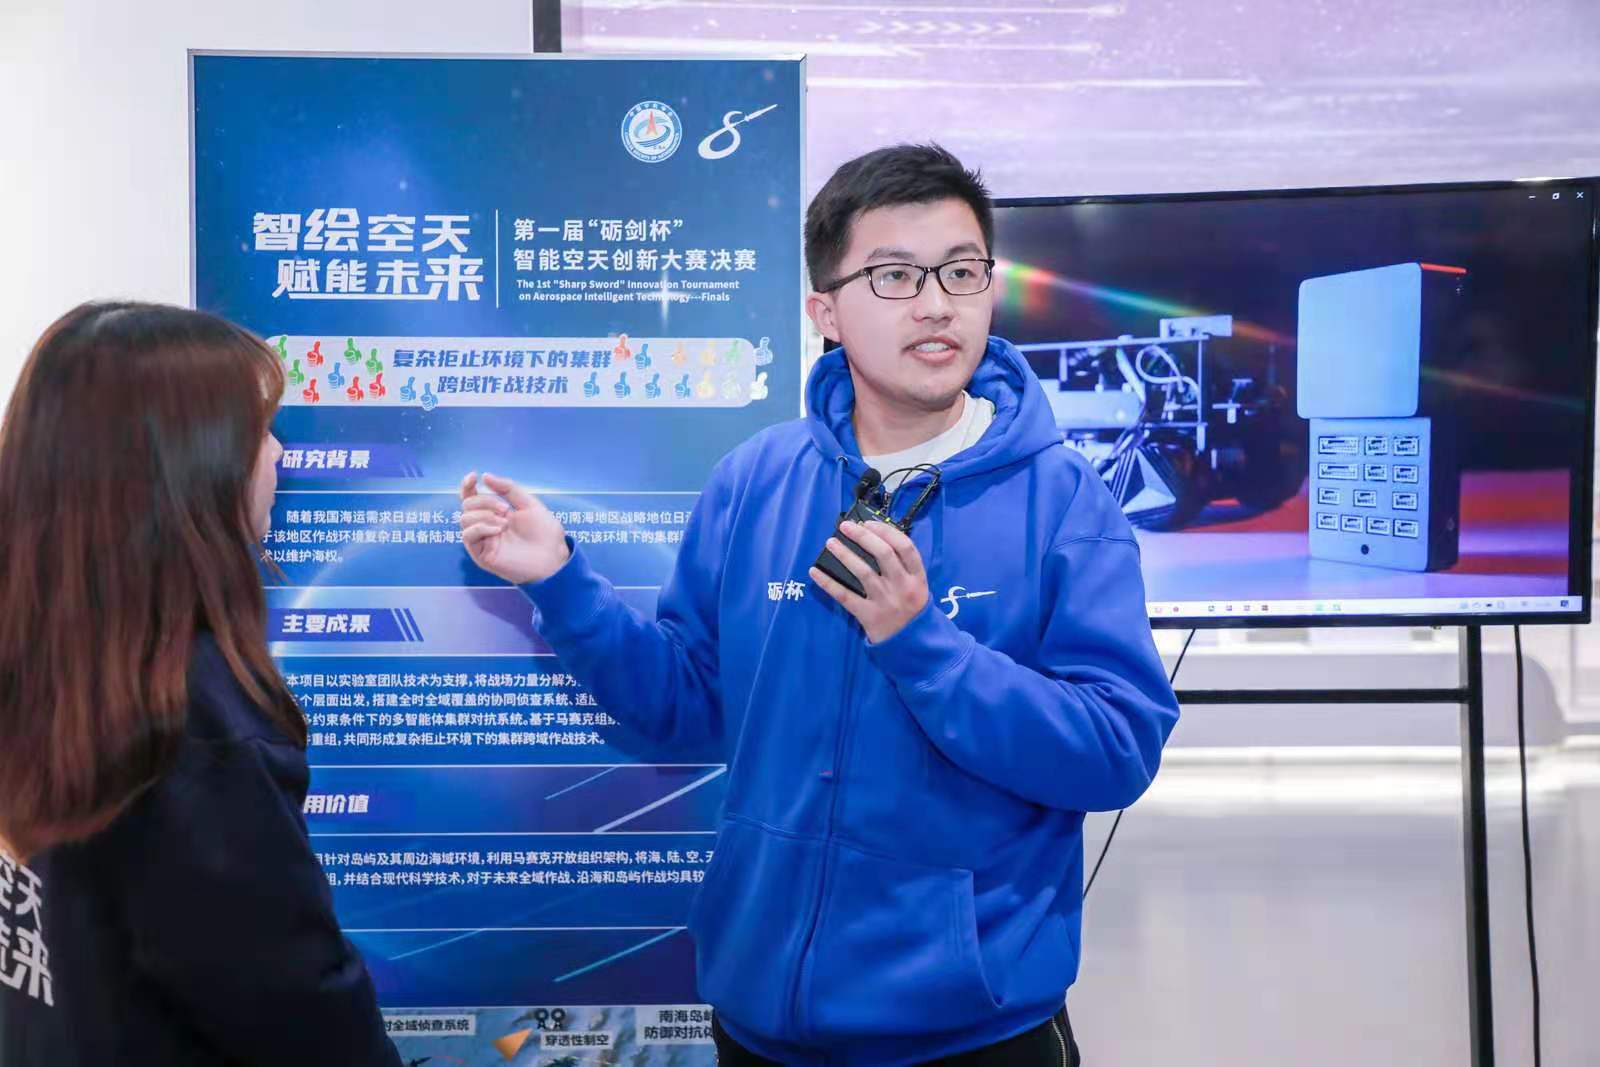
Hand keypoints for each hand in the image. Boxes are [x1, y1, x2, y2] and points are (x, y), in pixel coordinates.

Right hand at [458, 471, 570, 583]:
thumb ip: (508, 489)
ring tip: (505, 521)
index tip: (473, 476)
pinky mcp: (482, 554)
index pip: (473, 497)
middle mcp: (486, 525)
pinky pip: (468, 535)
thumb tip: (485, 476)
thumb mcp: (529, 504)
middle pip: (467, 505)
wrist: (553, 557)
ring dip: (484, 514)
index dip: (468, 486)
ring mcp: (483, 540)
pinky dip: (481, 527)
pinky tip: (498, 529)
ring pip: (464, 519)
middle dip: (484, 501)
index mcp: (496, 513)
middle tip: (505, 509)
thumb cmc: (544, 533)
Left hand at [808, 520, 928, 642]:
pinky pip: (845, 596)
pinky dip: (828, 583)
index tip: (869, 522)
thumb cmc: (911, 609)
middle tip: (846, 526)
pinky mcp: (869, 616)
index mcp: (917, 578)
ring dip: (845, 554)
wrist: (913, 645)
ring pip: (864, 572)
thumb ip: (902, 568)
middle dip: (863, 536)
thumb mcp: (916, 587)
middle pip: (884, 554)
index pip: (905, 546)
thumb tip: (873, 539)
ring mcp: (886, 602)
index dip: (886, 531)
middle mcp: (903, 587)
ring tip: (831, 542)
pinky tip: (815, 572)